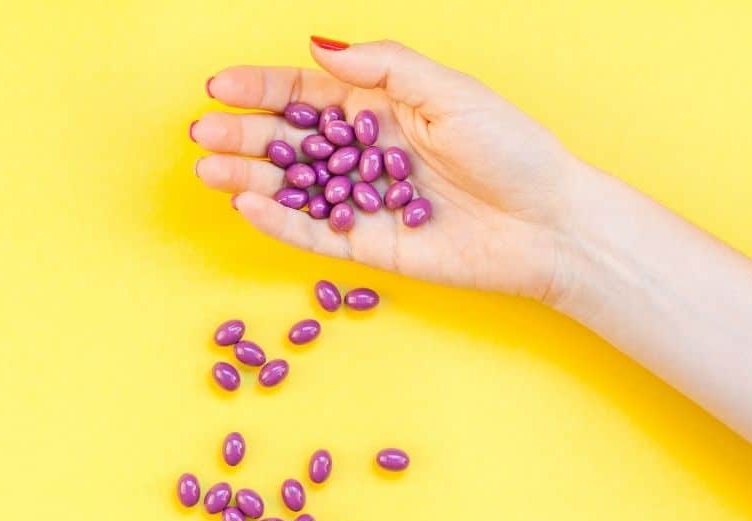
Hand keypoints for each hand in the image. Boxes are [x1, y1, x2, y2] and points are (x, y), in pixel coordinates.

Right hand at [193, 36, 581, 302]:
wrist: (548, 224)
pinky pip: (313, 232)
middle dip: (243, 133)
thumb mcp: (450, 93)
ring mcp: (359, 199)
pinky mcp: (366, 245)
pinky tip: (248, 204)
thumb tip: (321, 45)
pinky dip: (279, 221)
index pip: (306, 94)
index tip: (219, 85)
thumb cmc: (511, 149)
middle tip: (203, 131)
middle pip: (288, 140)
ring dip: (248, 177)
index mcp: (379, 107)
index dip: (261, 88)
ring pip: (291, 187)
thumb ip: (385, 69)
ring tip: (210, 168)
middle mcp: (361, 152)